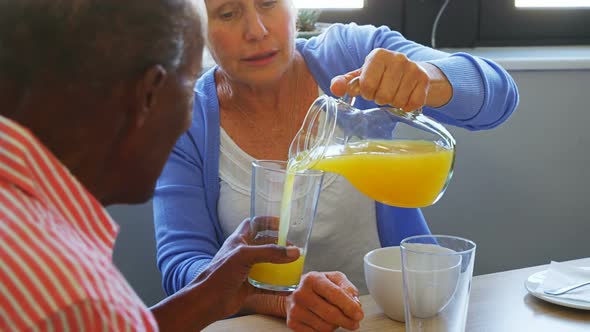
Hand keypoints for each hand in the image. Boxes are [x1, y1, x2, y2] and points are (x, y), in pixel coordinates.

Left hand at [192, 218, 299, 320]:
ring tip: (294, 266)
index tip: (282, 224)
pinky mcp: (248, 286)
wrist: (208, 301)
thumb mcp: (244, 256)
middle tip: (293, 248)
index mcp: (238, 241)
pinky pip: (266, 285)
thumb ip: (269, 253)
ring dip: (280, 265)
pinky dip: (277, 287)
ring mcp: (245, 270)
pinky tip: (288, 289)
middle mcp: (242, 253)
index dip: (267, 221)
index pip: (253, 224)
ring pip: (267, 264)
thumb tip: (294, 252)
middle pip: (264, 244)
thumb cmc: (220, 274)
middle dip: (279, 245)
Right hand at [285, 271, 363, 330]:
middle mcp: (301, 293)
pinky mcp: (293, 323)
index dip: (350, 307)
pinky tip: (324, 321)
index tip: (359, 314)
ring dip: (336, 325)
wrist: (291, 293)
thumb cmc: (316, 285)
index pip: (335, 294)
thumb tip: (355, 303)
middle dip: (347, 320)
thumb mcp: (333, 279)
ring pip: (325, 327)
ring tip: (336, 318)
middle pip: (331, 314)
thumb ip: (347, 287)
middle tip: (354, 322)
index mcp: (313, 279)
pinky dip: (325, 330)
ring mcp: (295, 309)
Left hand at [330, 48, 451, 111]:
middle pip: (383, 96)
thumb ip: (345, 82)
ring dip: (393, 103)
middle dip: (380, 99)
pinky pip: (412, 104)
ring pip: (397, 101)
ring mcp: (413, 68)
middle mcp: (397, 58)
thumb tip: (335, 88)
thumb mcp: (362, 76)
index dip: (367, 93)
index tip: (370, 90)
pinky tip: (405, 97)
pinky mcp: (424, 80)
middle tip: (383, 92)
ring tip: (394, 93)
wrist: (410, 72)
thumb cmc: (381, 75)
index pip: (366, 86)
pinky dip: (407, 106)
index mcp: (378, 55)